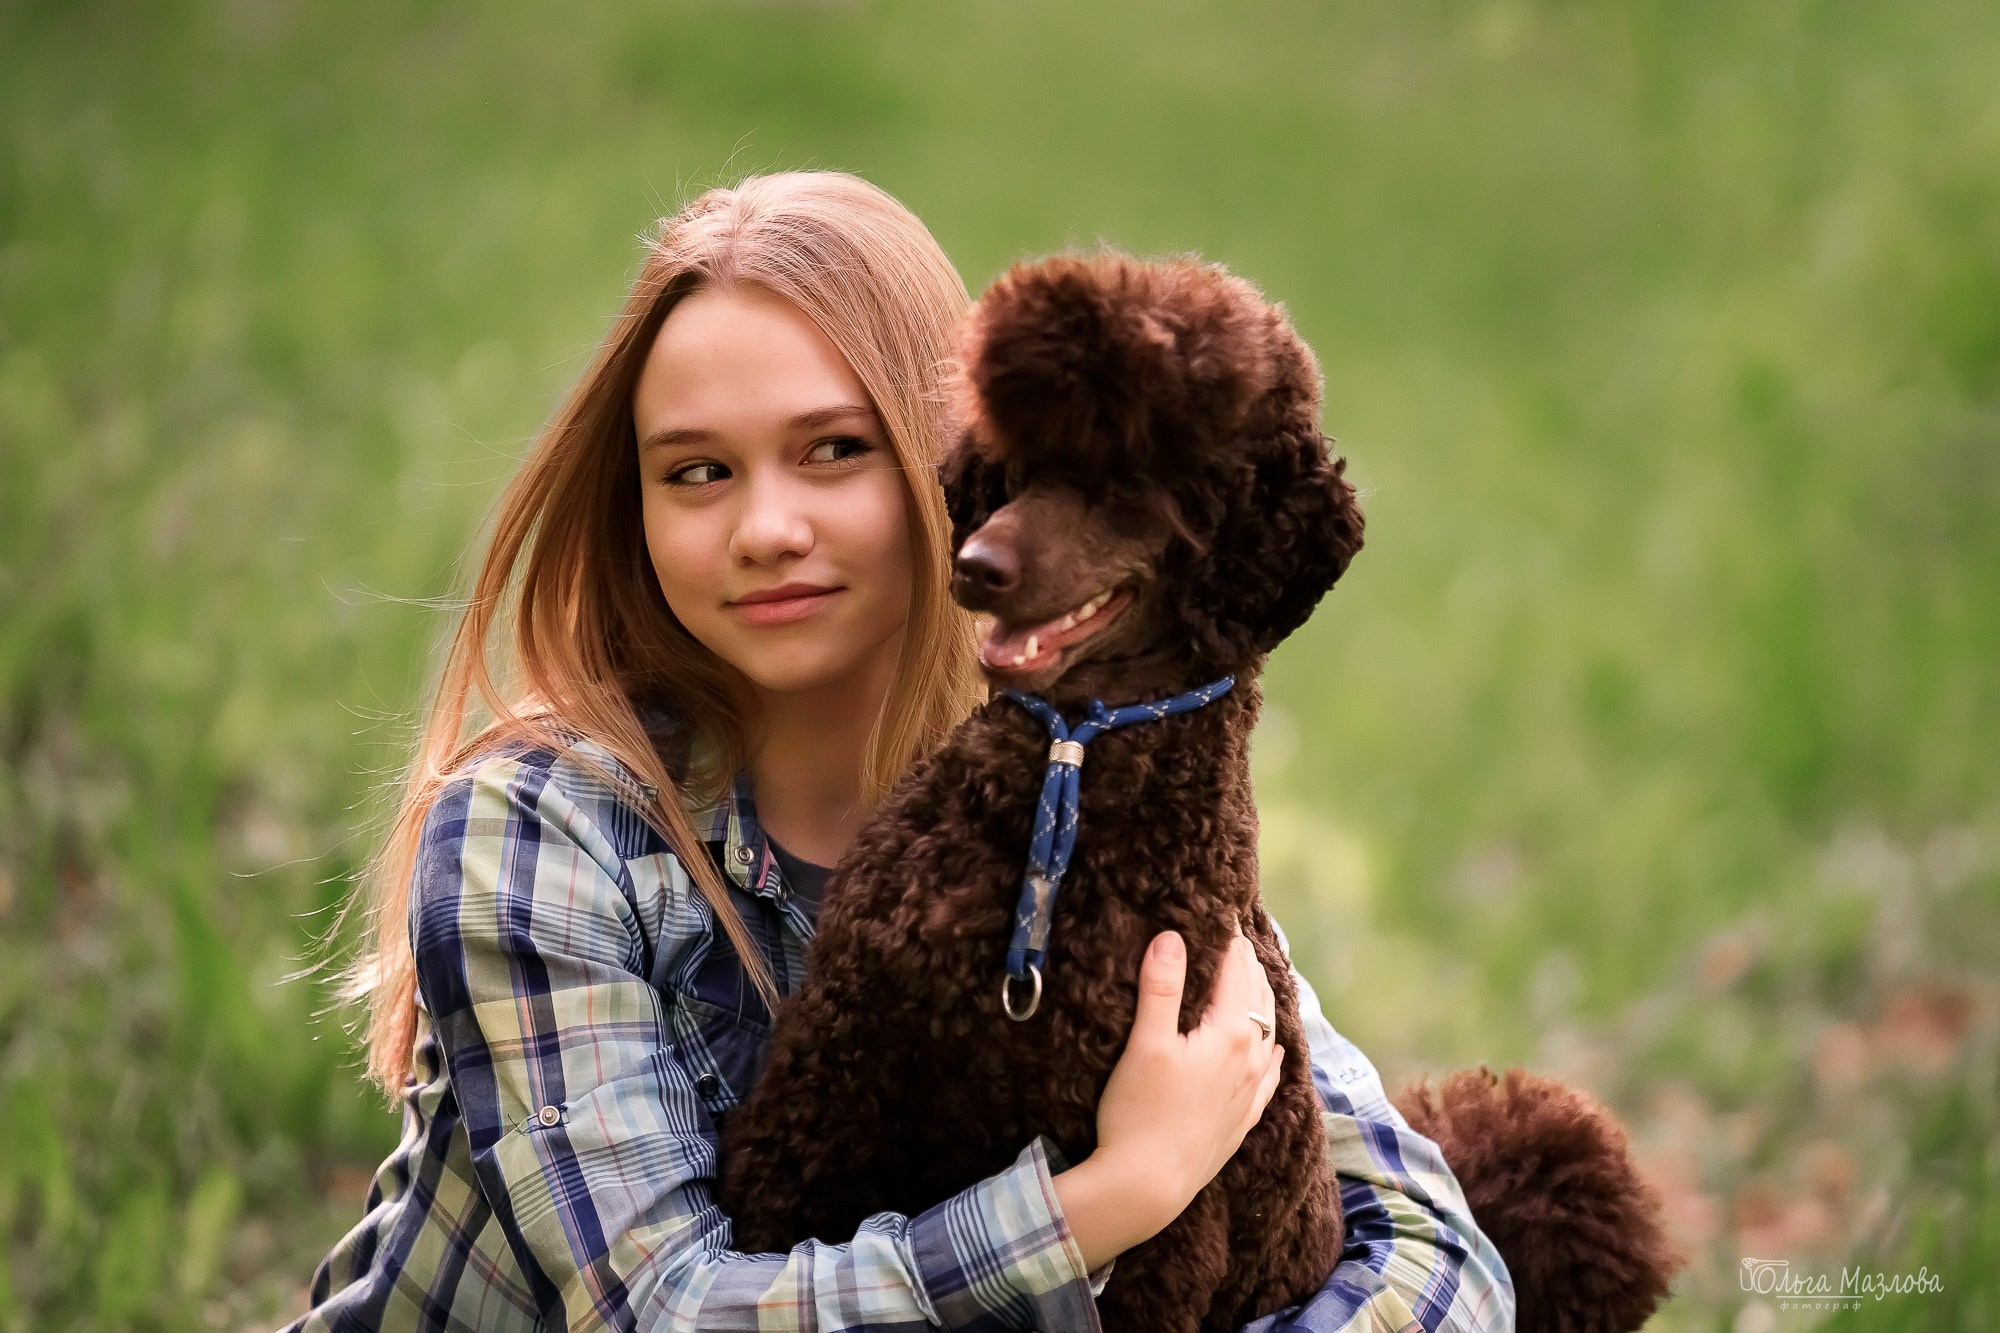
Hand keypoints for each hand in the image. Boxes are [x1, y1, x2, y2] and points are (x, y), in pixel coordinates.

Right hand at [1051, 924, 1283, 1269]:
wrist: (1147, 1186)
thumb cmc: (1138, 1113)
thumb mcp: (1144, 1043)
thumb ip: (1160, 988)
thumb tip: (1172, 937)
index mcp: (1230, 1034)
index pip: (1236, 972)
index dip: (1229, 941)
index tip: (1222, 916)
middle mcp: (1252, 1060)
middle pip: (1258, 998)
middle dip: (1247, 966)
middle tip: (1236, 940)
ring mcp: (1250, 1092)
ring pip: (1268, 1033)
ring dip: (1260, 1003)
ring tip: (1251, 982)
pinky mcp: (1243, 1119)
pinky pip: (1269, 1074)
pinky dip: (1269, 1050)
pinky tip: (1270, 1050)